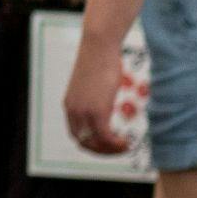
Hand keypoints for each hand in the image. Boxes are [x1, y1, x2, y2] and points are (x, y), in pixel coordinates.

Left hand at [63, 35, 137, 153]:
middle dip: (101, 150)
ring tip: (124, 147)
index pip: (76, 134)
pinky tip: (126, 142)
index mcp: (69, 105)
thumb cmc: (99, 60)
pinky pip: (106, 137)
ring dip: (110, 150)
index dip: (90, 143)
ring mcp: (84, 112)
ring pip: (95, 143)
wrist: (98, 47)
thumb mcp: (93, 83)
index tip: (106, 144)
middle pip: (83, 142)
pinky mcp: (97, 111)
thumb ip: (94, 97)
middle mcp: (73, 111)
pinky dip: (116, 144)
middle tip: (117, 149)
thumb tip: (105, 99)